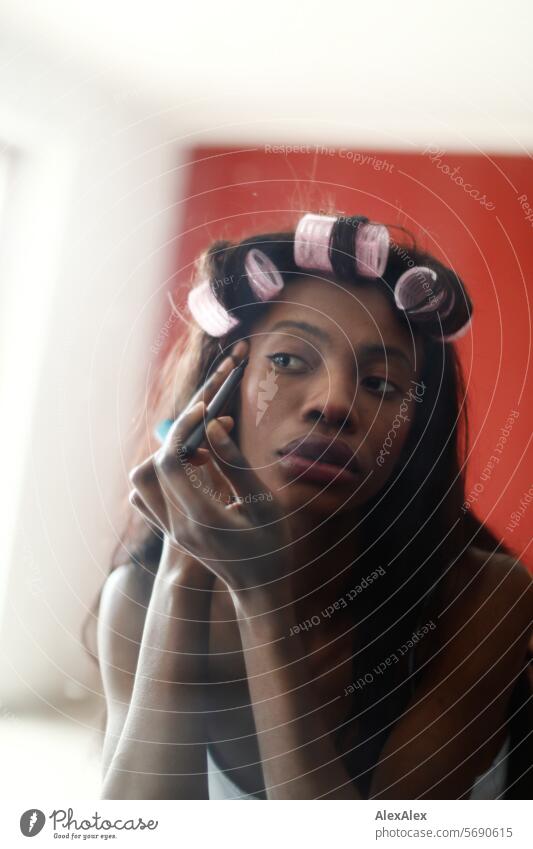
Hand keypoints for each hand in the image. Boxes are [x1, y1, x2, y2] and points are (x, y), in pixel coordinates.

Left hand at [129, 342, 292, 594]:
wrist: (258, 589)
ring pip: (142, 482)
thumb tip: (213, 427)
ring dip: (165, 459)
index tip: (204, 410)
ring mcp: (169, 531)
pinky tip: (190, 474)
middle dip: (177, 439)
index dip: (183, 430)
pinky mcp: (168, 532)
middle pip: (153, 467)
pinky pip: (145, 497)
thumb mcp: (263, 502)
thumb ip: (235, 464)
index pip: (171, 462)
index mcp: (200, 518)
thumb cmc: (270, 545)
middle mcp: (177, 525)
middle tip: (209, 430)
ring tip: (200, 455)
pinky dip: (159, 476)